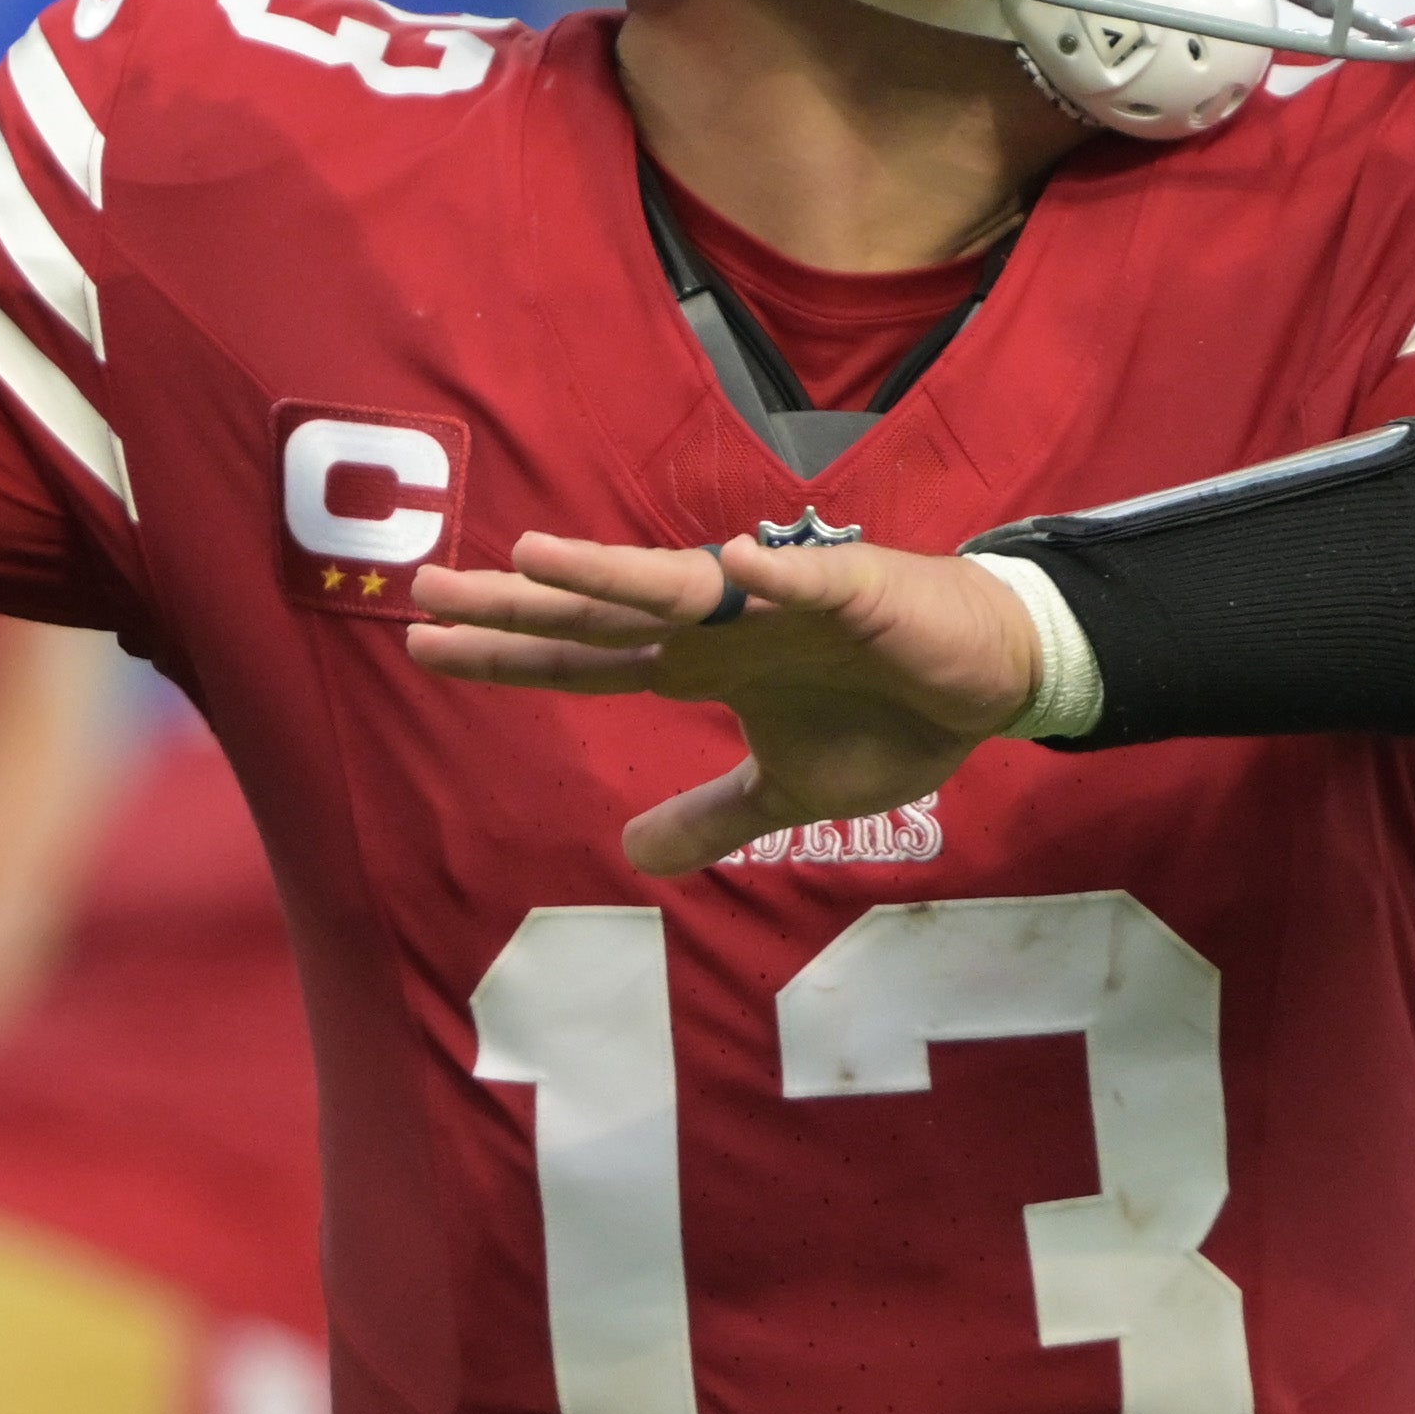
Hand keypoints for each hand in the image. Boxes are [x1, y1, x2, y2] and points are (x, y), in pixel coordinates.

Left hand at [407, 529, 1040, 876]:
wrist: (989, 676)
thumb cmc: (889, 715)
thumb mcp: (787, 791)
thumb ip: (710, 816)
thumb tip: (630, 853)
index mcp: (701, 662)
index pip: (584, 659)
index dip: (509, 655)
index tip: (425, 644)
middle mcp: (721, 621)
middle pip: (602, 613)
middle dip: (517, 605)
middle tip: (425, 587)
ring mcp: (780, 600)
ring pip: (680, 584)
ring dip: (608, 574)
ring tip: (532, 559)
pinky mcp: (854, 591)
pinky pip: (809, 581)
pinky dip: (773, 574)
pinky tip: (732, 562)